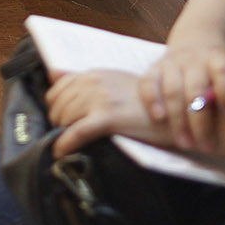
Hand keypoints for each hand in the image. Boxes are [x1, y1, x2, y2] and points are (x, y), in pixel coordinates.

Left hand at [49, 69, 171, 157]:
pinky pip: (76, 132)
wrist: (172, 108)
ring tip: (68, 144)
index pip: (57, 90)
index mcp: (94, 73)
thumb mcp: (112, 80)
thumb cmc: (144, 99)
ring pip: (64, 119)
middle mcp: (94, 82)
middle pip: (58, 106)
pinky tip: (60, 151)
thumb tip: (52, 73)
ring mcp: (100, 98)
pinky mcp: (108, 117)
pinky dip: (64, 143)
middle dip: (58, 123)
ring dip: (62, 133)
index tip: (61, 121)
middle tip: (66, 135)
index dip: (55, 108)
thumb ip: (83, 78)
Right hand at [138, 35, 224, 151]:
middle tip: (207, 146)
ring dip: (178, 119)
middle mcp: (194, 58)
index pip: (223, 72)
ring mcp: (173, 62)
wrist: (197, 41)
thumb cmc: (220, 70)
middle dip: (201, 121)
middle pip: (196, 89)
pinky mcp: (155, 68)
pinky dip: (151, 101)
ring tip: (185, 143)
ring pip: (172, 90)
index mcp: (218, 58)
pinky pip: (148, 83)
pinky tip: (159, 118)